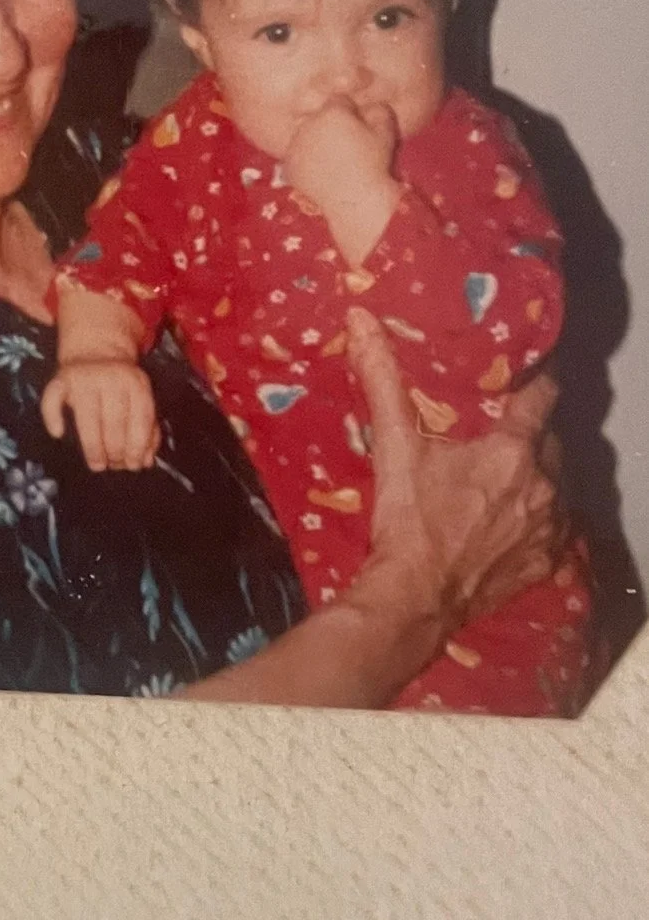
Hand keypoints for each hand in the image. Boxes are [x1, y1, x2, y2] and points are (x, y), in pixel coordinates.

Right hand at [41, 360, 161, 471]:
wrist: (96, 349)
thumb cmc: (121, 385)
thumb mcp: (140, 398)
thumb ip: (149, 429)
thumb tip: (146, 461)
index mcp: (136, 383)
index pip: (140, 419)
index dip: (137, 447)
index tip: (133, 466)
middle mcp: (111, 378)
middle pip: (114, 422)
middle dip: (115, 451)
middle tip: (113, 466)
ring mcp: (84, 377)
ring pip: (87, 418)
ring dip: (93, 447)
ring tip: (97, 464)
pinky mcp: (60, 378)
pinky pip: (52, 399)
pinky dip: (53, 418)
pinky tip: (58, 434)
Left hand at [283, 101, 401, 264]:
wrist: (356, 201)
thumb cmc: (374, 165)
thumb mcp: (386, 133)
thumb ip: (379, 111)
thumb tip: (370, 106)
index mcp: (332, 112)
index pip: (339, 101)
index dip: (350, 113)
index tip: (358, 129)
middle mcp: (308, 125)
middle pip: (319, 118)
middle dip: (330, 126)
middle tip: (345, 147)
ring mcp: (295, 146)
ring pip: (306, 136)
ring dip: (315, 142)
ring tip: (333, 162)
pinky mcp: (288, 166)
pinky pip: (297, 157)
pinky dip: (306, 162)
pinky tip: (322, 173)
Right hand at [343, 307, 562, 661]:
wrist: (415, 599)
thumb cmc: (407, 521)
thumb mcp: (395, 446)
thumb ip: (383, 380)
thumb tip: (362, 321)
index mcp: (514, 450)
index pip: (543, 396)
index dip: (534, 381)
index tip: (521, 374)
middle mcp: (545, 486)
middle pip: (551, 442)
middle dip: (532, 432)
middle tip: (500, 429)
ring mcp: (550, 527)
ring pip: (558, 484)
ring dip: (538, 475)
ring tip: (505, 474)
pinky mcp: (545, 562)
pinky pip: (557, 528)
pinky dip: (540, 517)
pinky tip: (514, 518)